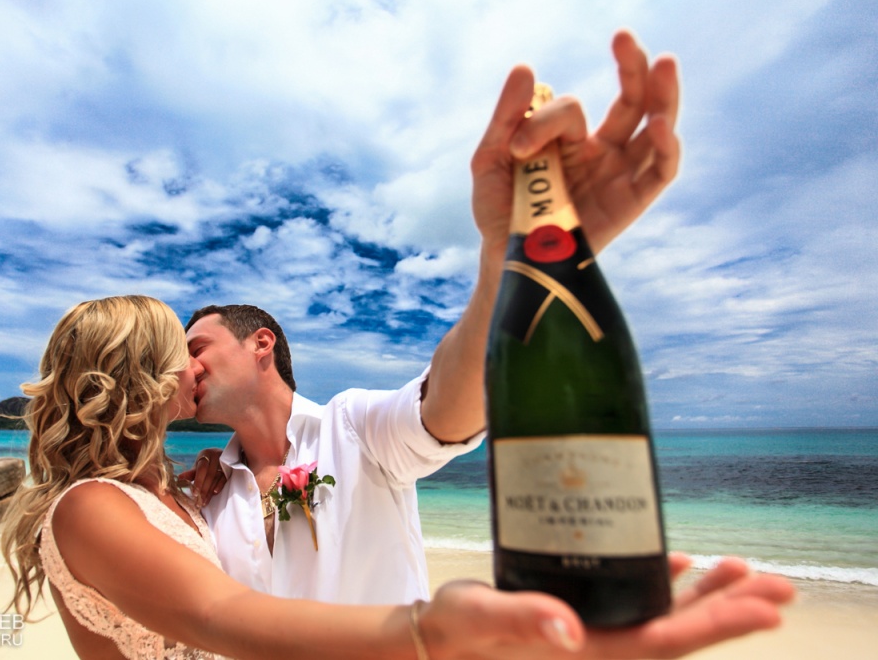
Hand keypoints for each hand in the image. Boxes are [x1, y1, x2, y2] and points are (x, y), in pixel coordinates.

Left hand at [178, 447, 225, 506]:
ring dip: (210, 491)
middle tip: (198, 502)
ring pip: (216, 478)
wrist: (221, 455)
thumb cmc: (206, 462)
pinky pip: (225, 478)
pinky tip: (215, 493)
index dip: (198, 481)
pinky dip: (220, 486)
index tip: (194, 493)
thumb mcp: (198, 464)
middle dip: (204, 490)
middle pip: (210, 475)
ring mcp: (224, 462)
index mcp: (206, 454)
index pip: (202, 468)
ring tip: (204, 502)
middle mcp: (216, 456)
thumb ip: (191, 472)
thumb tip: (179, 478)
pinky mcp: (230, 468)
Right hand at [418, 554, 794, 659]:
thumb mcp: (482, 620)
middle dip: (730, 607)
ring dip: (706, 594)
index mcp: (587, 653)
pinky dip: (664, 582)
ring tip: (742, 569)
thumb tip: (569, 629)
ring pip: (663, 612)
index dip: (718, 624)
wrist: (438, 642)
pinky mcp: (578, 613)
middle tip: (777, 584)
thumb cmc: (457, 634)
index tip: (764, 607)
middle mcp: (600, 646)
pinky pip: (635, 599)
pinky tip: (680, 564)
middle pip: (679, 628)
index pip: (666, 640)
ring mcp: (592, 631)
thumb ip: (523, 619)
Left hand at [471, 30, 679, 257]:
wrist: (505, 258)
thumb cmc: (499, 209)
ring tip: (664, 65)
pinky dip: (666, 149)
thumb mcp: (491, 158)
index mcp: (569, 137)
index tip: (517, 147)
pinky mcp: (631, 203)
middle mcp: (600, 150)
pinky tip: (661, 126)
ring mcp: (618, 174)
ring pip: (655, 126)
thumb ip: (508, 117)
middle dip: (633, 66)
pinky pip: (660, 172)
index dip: (545, 121)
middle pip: (632, 100)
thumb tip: (527, 68)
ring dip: (664, 96)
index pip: (569, 111)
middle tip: (623, 37)